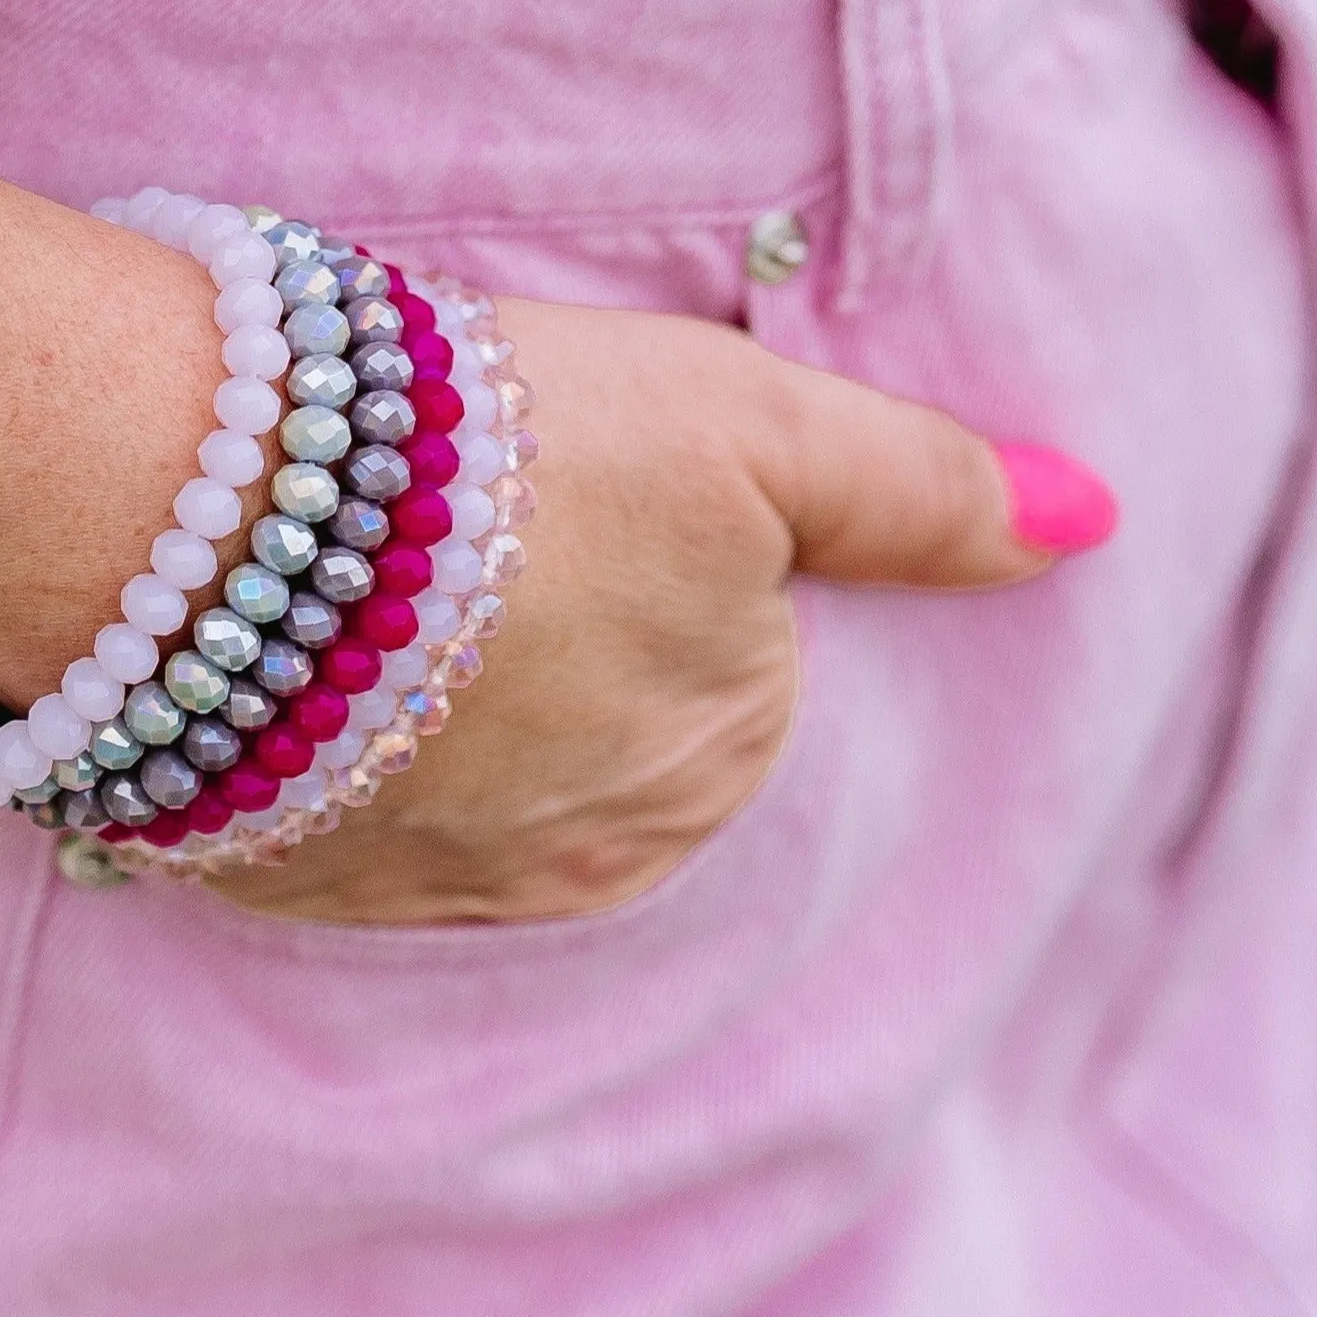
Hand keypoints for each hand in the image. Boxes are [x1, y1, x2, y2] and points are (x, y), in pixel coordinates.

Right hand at [221, 296, 1115, 924]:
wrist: (219, 523)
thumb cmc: (513, 450)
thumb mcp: (755, 429)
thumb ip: (924, 488)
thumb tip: (1097, 523)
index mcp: (725, 755)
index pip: (736, 663)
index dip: (654, 548)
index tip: (569, 485)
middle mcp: (600, 856)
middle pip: (617, 733)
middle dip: (562, 638)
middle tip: (465, 526)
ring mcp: (441, 887)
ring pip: (487, 782)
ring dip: (450, 703)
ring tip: (375, 584)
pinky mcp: (300, 884)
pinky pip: (361, 819)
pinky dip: (350, 750)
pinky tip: (303, 660)